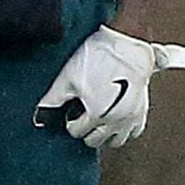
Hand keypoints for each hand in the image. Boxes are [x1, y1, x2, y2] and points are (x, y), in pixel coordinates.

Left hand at [36, 25, 184, 148]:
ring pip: (117, 141)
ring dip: (105, 134)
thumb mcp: (67, 78)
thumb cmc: (97, 59)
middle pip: (96, 141)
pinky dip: (124, 130)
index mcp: (98, 114)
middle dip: (86, 131)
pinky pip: (135, 132)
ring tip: (97, 119)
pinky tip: (114, 118)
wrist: (127, 44)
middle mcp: (118, 120)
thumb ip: (52, 100)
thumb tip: (40, 117)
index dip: (70, 123)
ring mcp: (133, 116)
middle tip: (82, 116)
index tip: (71, 112)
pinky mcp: (143, 109)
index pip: (78, 132)